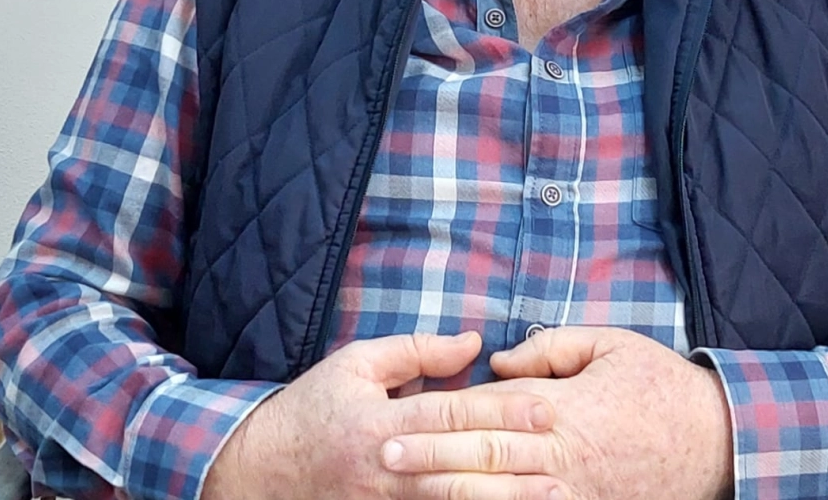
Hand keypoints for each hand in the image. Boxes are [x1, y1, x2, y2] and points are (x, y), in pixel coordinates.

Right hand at [201, 331, 562, 499]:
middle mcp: (388, 466)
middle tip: (565, 455)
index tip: (545, 406)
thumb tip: (474, 343)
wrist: (262, 471)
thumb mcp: (355, 364)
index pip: (451, 412)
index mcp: (381, 420)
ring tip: (553, 495)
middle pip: (462, 464)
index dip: (500, 408)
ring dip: (507, 498)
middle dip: (516, 459)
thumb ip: (417, 351)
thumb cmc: (314, 408)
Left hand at [379, 328, 733, 499]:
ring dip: (451, 492)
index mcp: (563, 405)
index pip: (489, 409)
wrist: (715, 441)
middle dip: (430, 456)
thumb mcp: (610, 343)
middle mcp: (561, 452)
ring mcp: (572, 491)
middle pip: (484, 455)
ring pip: (499, 496)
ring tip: (409, 489)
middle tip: (384, 455)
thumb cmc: (659, 385)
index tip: (397, 417)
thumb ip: (550, 347)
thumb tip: (495, 360)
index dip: (441, 414)